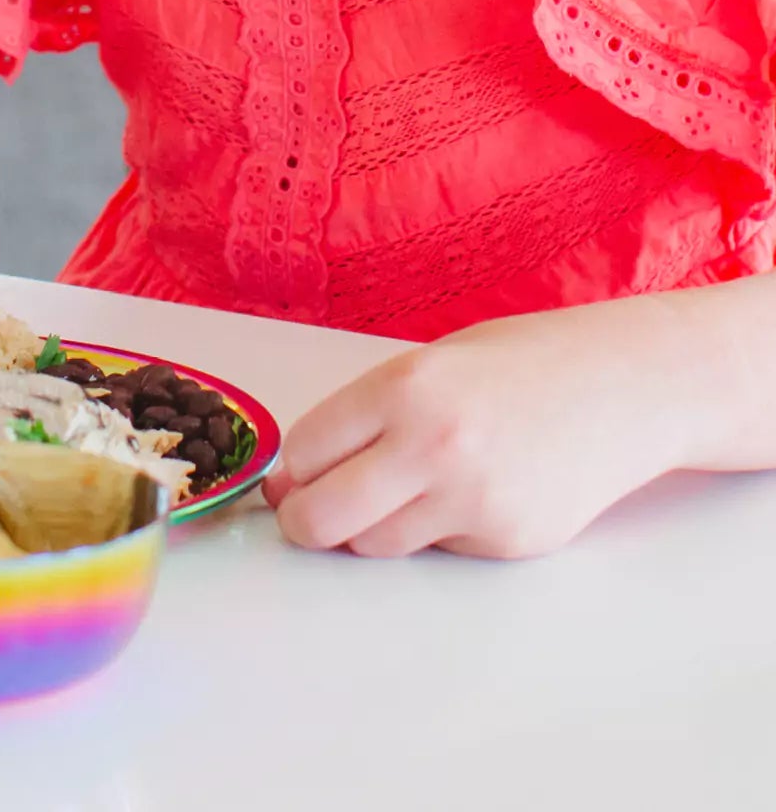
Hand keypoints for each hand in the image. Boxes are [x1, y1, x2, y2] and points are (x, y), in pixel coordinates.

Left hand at [262, 296, 700, 558]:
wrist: (623, 386)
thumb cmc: (518, 364)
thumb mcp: (426, 366)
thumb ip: (364, 415)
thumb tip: (298, 474)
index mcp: (401, 390)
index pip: (302, 453)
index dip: (289, 471)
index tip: (290, 476)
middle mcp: (431, 447)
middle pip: (321, 519)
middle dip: (302, 521)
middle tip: (307, 512)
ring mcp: (472, 501)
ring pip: (373, 545)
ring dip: (368, 528)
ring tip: (404, 487)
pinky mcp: (507, 541)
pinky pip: (437, 549)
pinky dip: (435, 530)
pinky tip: (470, 491)